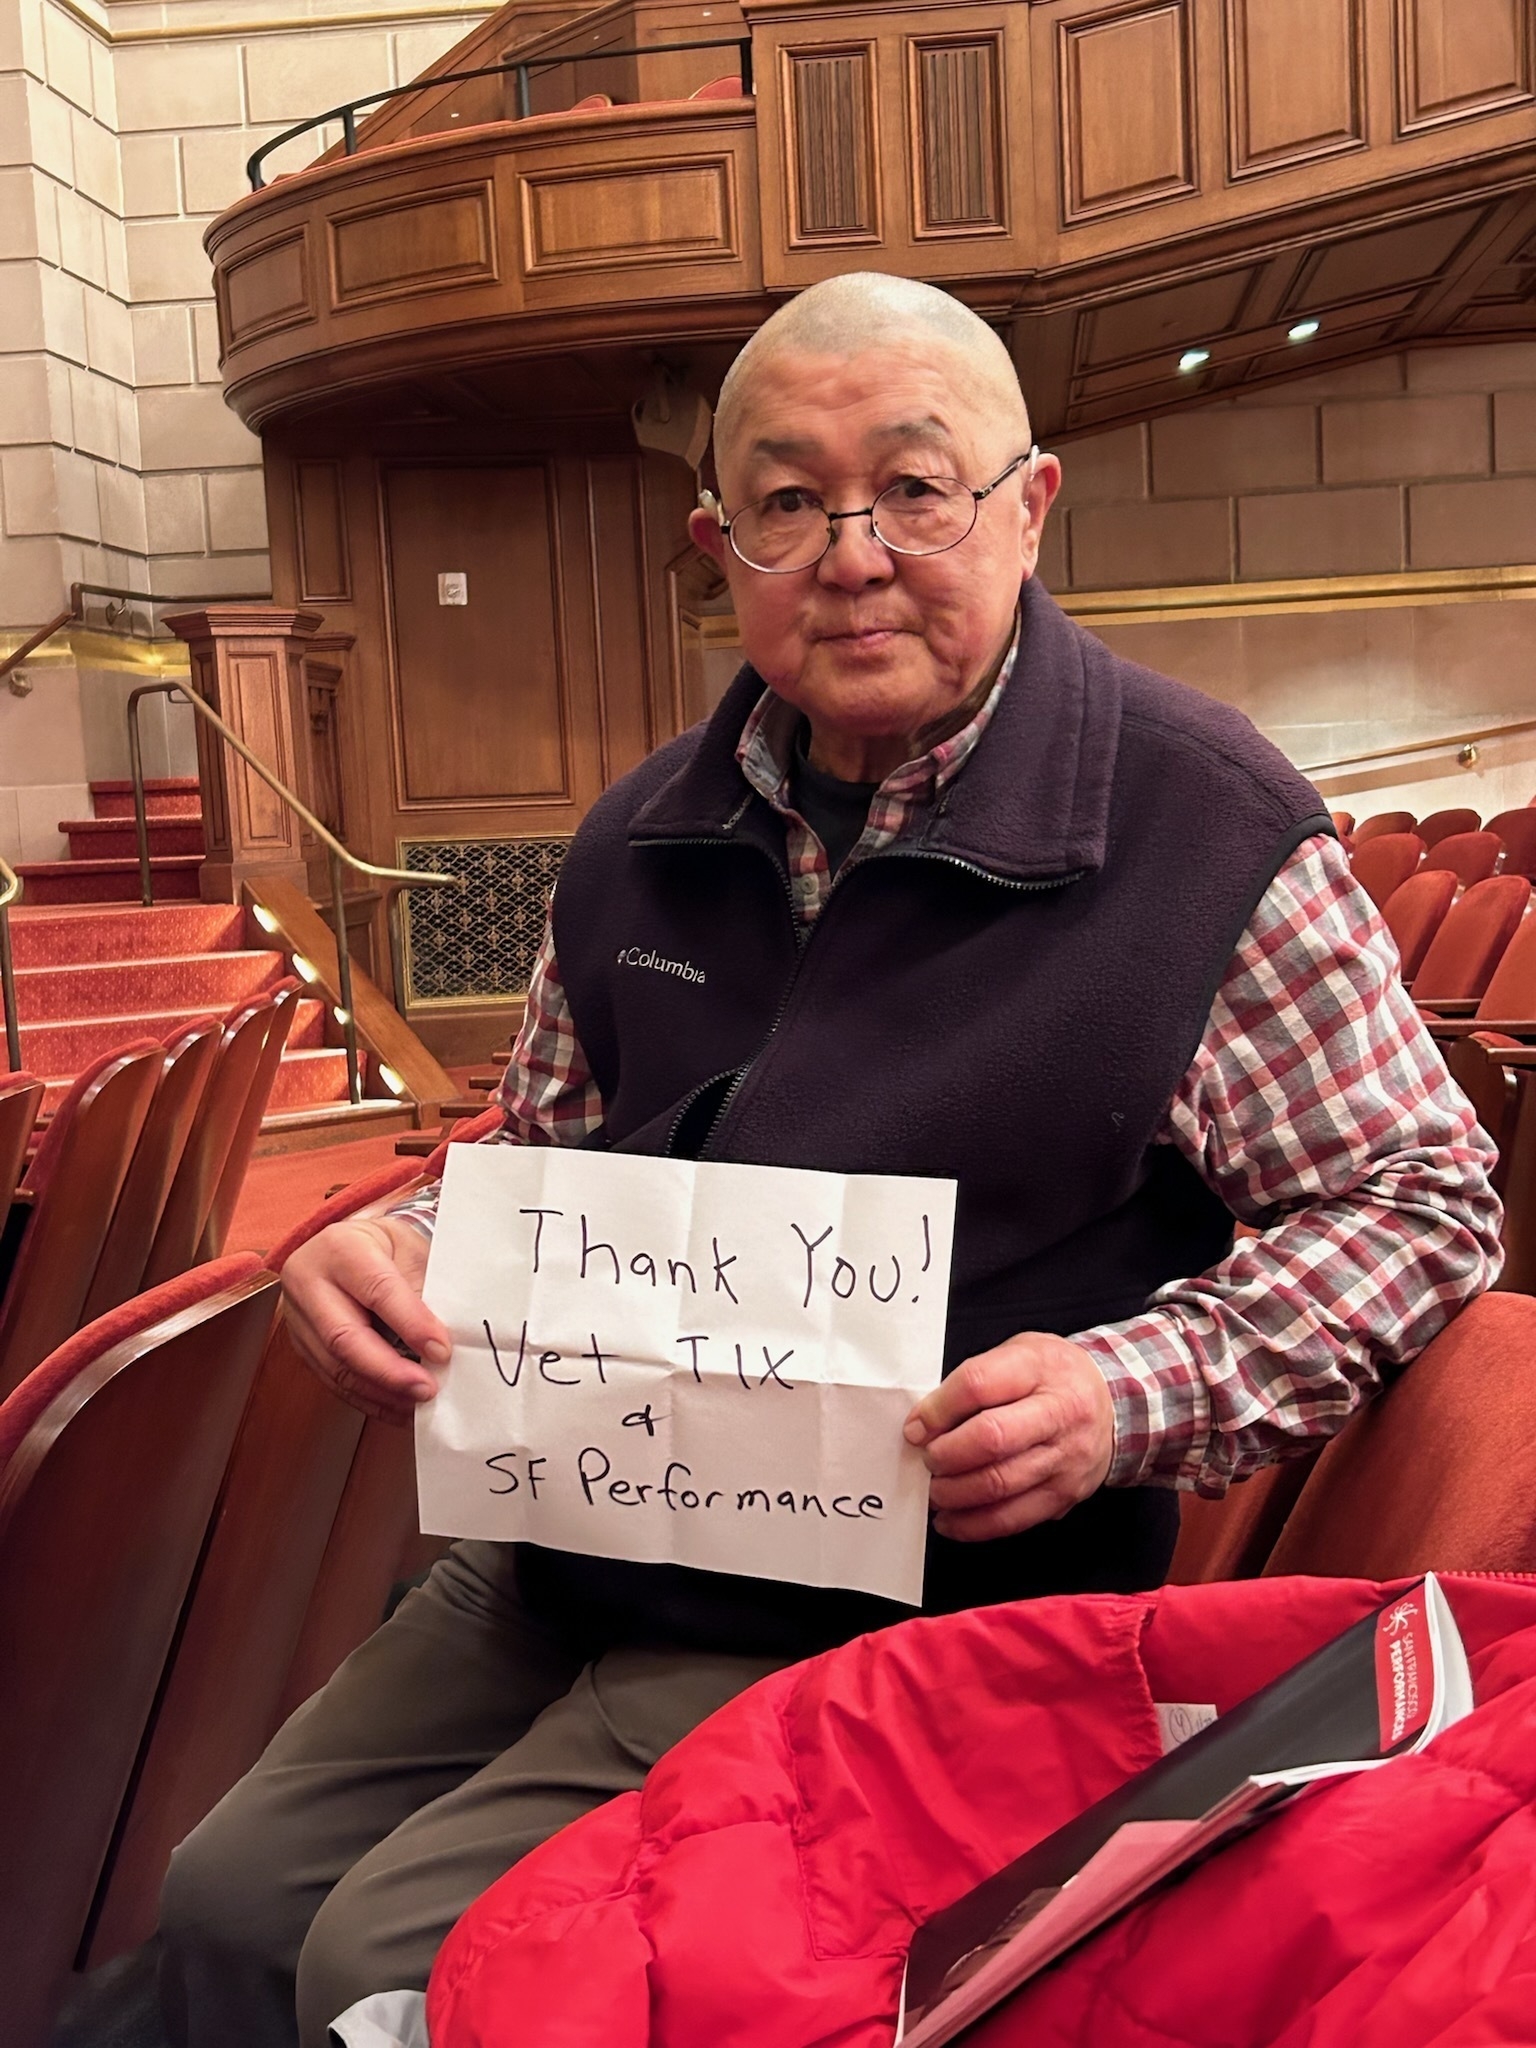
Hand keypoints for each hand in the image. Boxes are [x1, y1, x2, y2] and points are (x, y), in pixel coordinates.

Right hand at [282, 1214, 451, 1425]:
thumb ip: (424, 1290)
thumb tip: (442, 1343)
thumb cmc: (387, 1247)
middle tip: (427, 1389)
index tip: (441, 1351)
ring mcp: (299, 1317)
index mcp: (340, 1247)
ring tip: (417, 1404)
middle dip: (389, 1371)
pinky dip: (368, 1398)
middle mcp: (309, 1281)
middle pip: (344, 1337)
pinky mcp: (301, 1345)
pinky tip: (397, 1407)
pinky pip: (332, 1380)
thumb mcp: (411, 1249)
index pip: (377, 1290)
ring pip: (336, 1366)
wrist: (350, 1247)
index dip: (410, 1324)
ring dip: (380, 1392)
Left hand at [903, 1333, 1114, 1540]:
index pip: (979, 1385)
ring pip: (999, 1484)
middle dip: (945, 1454)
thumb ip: (976, 1378)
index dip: (938, 1409)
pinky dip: (973, 1525)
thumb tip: (926, 1420)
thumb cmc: (1055, 1376)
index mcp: (1040, 1368)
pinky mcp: (1063, 1496)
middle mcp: (1058, 1414)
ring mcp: (1064, 1459)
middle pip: (991, 1438)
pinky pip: (1013, 1519)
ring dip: (954, 1493)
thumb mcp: (1020, 1352)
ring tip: (934, 1490)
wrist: (1115, 1404)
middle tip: (927, 1458)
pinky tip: (950, 1519)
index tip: (916, 1426)